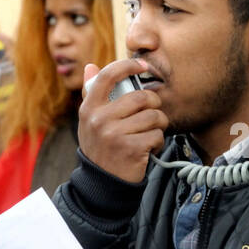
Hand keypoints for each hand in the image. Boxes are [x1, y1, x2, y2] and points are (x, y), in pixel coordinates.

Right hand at [78, 58, 168, 182]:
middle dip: (154, 104)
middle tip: (152, 114)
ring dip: (158, 126)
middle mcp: (100, 119)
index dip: (128, 65)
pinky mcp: (131, 149)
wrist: (102, 183)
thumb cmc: (100, 147)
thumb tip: (91, 66)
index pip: (108, 76)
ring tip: (150, 133)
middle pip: (141, 97)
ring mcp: (115, 134)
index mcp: (89, 108)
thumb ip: (91, 93)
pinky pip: (157, 135)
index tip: (143, 65)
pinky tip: (149, 148)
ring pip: (153, 116)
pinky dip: (158, 142)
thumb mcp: (89, 121)